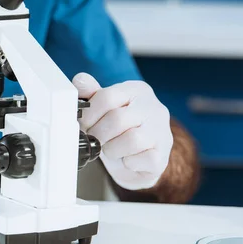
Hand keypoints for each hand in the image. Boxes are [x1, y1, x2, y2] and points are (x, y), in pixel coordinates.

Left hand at [72, 73, 172, 189]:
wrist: (136, 160)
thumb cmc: (117, 130)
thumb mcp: (102, 108)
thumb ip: (90, 93)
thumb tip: (80, 80)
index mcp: (136, 90)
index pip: (107, 97)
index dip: (89, 115)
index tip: (84, 124)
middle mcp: (154, 107)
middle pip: (117, 119)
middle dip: (98, 134)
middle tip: (95, 139)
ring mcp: (162, 131)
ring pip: (132, 140)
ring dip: (112, 149)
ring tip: (110, 149)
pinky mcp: (163, 155)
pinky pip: (141, 159)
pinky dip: (127, 163)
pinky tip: (126, 159)